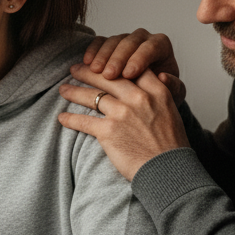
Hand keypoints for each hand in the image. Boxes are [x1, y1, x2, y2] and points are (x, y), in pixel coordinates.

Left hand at [58, 69, 188, 180]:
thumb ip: (158, 96)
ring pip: (92, 96)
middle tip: (75, 69)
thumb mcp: (172, 113)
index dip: (114, 63)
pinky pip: (83, 121)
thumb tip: (151, 82)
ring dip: (74, 92)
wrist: (168, 171)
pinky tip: (61, 118)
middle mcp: (139, 98)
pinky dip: (70, 119)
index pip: (132, 69)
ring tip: (63, 89)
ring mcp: (122, 113)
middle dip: (88, 72)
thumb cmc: (171, 147)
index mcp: (157, 91)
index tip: (102, 63)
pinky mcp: (108, 131)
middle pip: (108, 78)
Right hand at [79, 29, 185, 104]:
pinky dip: (92, 51)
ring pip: (113, 40)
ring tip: (94, 71)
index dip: (139, 59)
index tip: (128, 75)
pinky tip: (86, 63)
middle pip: (130, 41)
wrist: (145, 98)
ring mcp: (124, 39)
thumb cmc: (160, 95)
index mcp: (161, 46)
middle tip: (109, 75)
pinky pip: (99, 41)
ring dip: (102, 56)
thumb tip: (164, 77)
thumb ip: (172, 87)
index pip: (151, 47)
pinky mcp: (109, 44)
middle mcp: (143, 39)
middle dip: (118, 58)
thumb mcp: (171, 95)